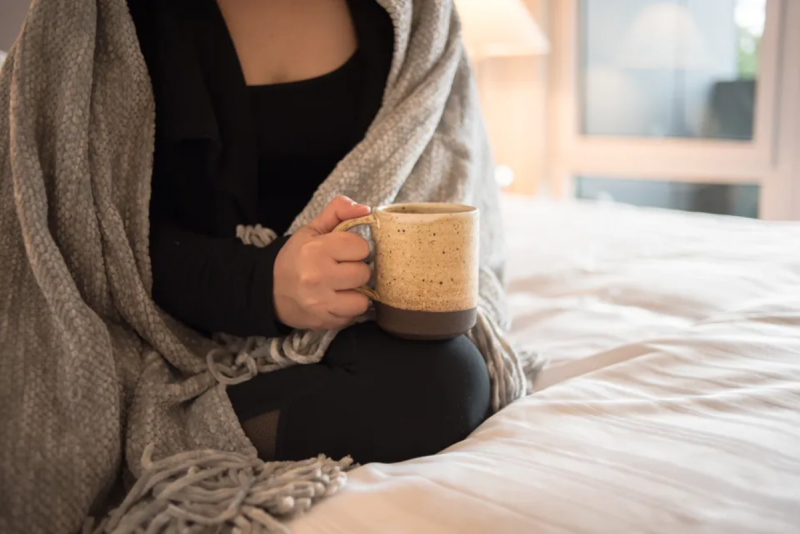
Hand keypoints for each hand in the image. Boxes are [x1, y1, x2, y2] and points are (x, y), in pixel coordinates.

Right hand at [273, 196, 371, 330]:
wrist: (269, 291)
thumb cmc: (295, 258)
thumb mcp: (311, 230)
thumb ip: (338, 212)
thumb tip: (366, 209)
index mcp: (316, 250)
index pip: (361, 247)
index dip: (355, 248)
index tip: (344, 251)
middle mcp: (318, 277)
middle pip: (364, 273)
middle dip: (356, 270)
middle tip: (342, 269)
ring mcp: (321, 303)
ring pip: (362, 300)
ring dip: (356, 293)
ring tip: (342, 287)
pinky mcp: (324, 321)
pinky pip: (352, 316)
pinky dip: (347, 309)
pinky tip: (336, 300)